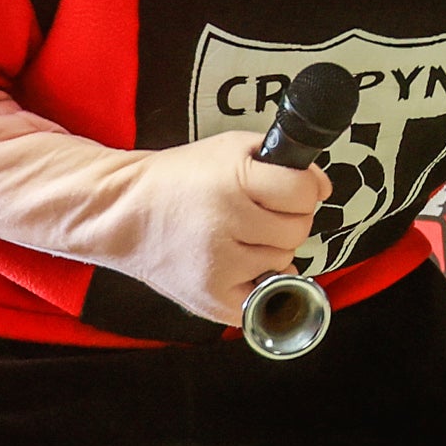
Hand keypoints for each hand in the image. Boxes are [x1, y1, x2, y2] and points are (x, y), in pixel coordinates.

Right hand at [129, 132, 328, 323]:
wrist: (123, 212)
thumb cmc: (180, 178)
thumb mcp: (231, 148)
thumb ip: (283, 161)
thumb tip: (323, 187)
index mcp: (233, 181)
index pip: (303, 192)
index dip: (302, 189)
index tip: (288, 189)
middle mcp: (225, 224)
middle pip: (298, 229)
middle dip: (287, 219)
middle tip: (259, 213)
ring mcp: (218, 265)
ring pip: (284, 261)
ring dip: (273, 249)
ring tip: (241, 236)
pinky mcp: (211, 297)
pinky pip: (266, 297)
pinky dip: (263, 283)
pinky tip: (245, 266)